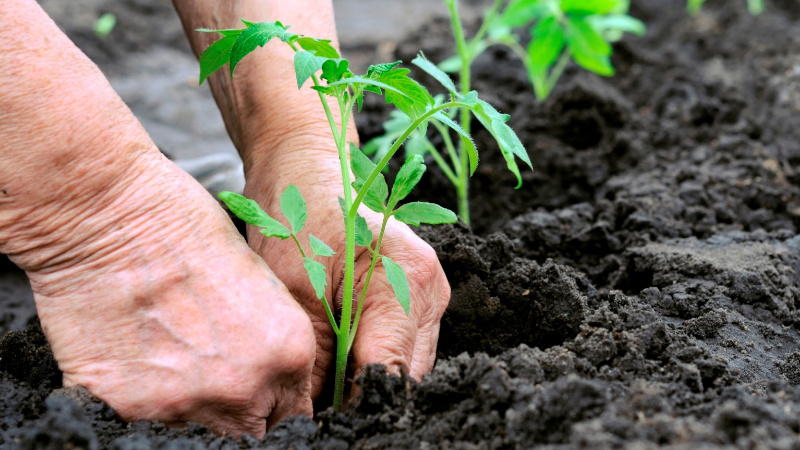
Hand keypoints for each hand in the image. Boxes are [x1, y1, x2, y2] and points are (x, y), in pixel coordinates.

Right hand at [22, 154, 316, 437]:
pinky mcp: (130, 408)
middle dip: (239, 410)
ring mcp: (188, 404)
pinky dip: (142, 400)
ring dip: (191, 405)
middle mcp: (246, 387)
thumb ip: (271, 339)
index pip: (294, 413)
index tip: (259, 395)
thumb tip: (269, 374)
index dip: (275, 403)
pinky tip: (135, 358)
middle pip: (252, 431)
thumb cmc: (185, 226)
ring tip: (169, 357)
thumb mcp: (259, 280)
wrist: (109, 216)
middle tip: (213, 376)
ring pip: (201, 431)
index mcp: (289, 352)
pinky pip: (145, 423)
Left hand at [243, 136, 450, 400]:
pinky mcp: (418, 298)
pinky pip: (400, 348)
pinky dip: (370, 361)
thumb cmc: (296, 217)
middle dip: (362, 399)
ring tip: (323, 386)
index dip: (355, 408)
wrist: (305, 170)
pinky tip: (338, 361)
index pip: (390, 373)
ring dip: (367, 381)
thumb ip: (315, 361)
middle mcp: (431, 290)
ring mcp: (430, 295)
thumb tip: (314, 417)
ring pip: (406, 367)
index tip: (320, 424)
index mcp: (408, 281)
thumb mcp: (294, 293)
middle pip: (406, 377)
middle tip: (316, 409)